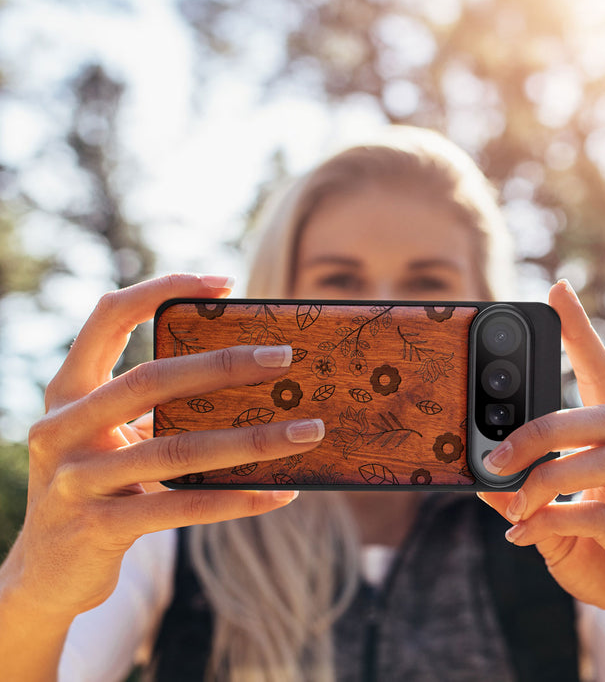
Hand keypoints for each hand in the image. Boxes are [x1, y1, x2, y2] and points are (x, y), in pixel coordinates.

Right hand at [3, 274, 324, 621]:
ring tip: (307, 431)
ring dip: (253, 440)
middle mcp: (62, 428)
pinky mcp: (99, 528)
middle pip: (151, 379)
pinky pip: (183, 507)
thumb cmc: (97, 486)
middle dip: (224, 364)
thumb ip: (154, 409)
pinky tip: (280, 493)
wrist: (45, 573)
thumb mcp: (111, 438)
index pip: (108, 316)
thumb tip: (247, 384)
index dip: (162, 289)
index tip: (224, 283)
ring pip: (178, 449)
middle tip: (285, 356)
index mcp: (68, 391)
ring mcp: (76, 480)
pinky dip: (237, 499)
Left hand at [478, 280, 604, 672]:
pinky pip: (604, 520)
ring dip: (544, 479)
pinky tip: (523, 536)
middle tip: (495, 454)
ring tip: (511, 504)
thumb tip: (479, 478)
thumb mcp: (553, 522)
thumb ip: (522, 497)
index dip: (582, 334)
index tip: (558, 291)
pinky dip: (553, 522)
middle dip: (541, 429)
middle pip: (604, 416)